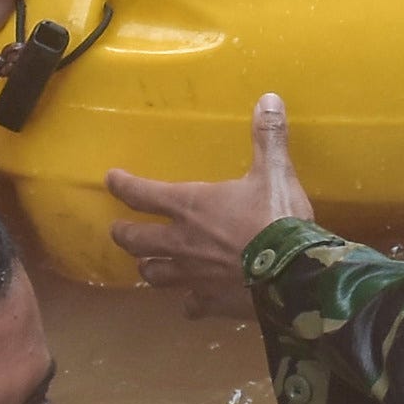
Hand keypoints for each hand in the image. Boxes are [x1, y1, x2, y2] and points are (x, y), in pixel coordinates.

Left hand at [108, 93, 312, 308]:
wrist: (293, 275)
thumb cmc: (276, 219)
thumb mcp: (275, 172)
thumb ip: (268, 137)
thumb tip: (269, 97)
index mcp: (191, 206)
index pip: (143, 194)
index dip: (123, 185)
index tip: (110, 179)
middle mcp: (182, 242)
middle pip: (137, 241)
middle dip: (123, 234)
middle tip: (117, 231)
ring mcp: (193, 276)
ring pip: (155, 275)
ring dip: (148, 268)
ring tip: (146, 265)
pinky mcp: (210, 303)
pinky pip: (191, 306)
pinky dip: (189, 304)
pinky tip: (191, 304)